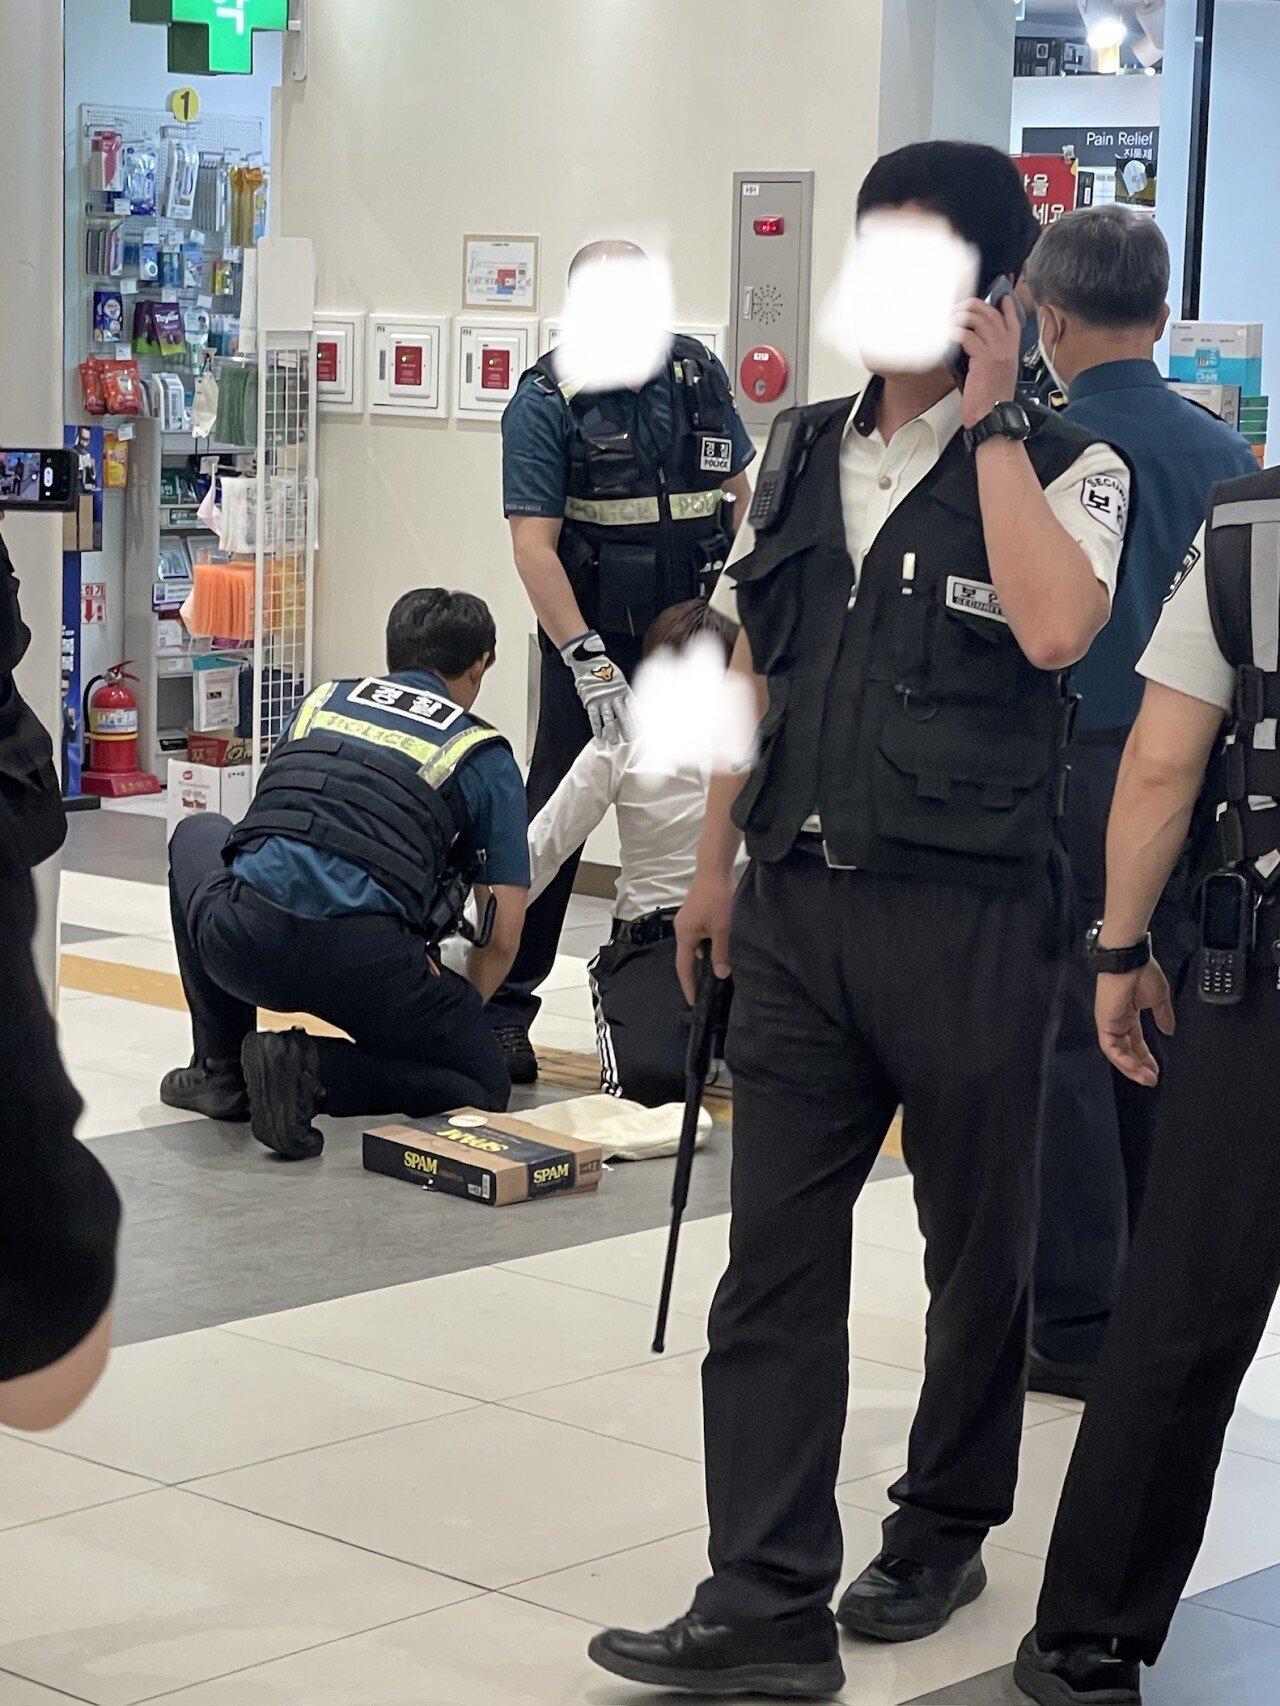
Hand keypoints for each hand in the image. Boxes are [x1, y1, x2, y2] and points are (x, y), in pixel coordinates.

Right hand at [560, 631, 636, 745]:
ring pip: (609, 719)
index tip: (643, 731)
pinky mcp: (591, 700)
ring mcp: (602, 699)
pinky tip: (599, 736)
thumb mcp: (619, 679)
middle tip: (631, 741)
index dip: (638, 720)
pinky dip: (596, 727)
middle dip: (627, 729)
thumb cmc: (606, 670)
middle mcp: (615, 696)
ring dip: (611, 732)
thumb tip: (633, 706)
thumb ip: (624, 693)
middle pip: (623, 716)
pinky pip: (594, 717)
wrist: (590, 660)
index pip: (634, 709)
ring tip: (614, 742)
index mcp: (624, 691)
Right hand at [675, 872, 734, 1003]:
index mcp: (685, 935)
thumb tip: (721, 974)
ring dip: (705, 955)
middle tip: (706, 988)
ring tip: (719, 966)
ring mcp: (688, 919)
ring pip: (695, 944)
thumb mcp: (722, 929)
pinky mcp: (695, 912)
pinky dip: (708, 943)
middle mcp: (682, 929)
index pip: (684, 967)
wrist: (714, 869)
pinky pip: (699, 934)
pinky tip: (721, 944)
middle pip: (687, 956)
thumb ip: (721, 952)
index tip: (692, 1001)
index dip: (688, 985)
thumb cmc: (717, 897)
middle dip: (696, 972)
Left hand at [954, 294, 1022, 428]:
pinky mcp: (983, 359)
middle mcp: (1007, 347)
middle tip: (960, 305)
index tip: (1002, 296)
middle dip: (974, 305)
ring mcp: (996, 351)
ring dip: (961, 316)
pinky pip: (967, 337)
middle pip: (992, 314)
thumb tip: (973, 342)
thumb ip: (991, 355)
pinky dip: (955, 332)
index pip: (1013, 321)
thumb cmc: (992, 399)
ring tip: (950, 317)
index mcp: (1012, 350)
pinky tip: (947, 334)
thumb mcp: (998, 373)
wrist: (993, 415)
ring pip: (979, 321)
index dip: (1007, 307)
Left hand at [1095, 959, 1175, 1086]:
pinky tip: (1135, 1069)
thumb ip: (1163, 1016)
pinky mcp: (1105, 1023)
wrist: (1130, 960)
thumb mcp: (1158, 999)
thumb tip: (1169, 1031)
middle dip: (1139, 1067)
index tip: (1157, 1069)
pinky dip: (1123, 1060)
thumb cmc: (1143, 974)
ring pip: (1118, 1053)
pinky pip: (1112, 1048)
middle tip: (1151, 1080)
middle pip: (1127, 1050)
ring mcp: (1109, 1023)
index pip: (1137, 1041)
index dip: (1146, 1056)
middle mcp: (1117, 1021)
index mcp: (1129, 1015)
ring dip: (1132, 1068)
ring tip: (1146, 1079)